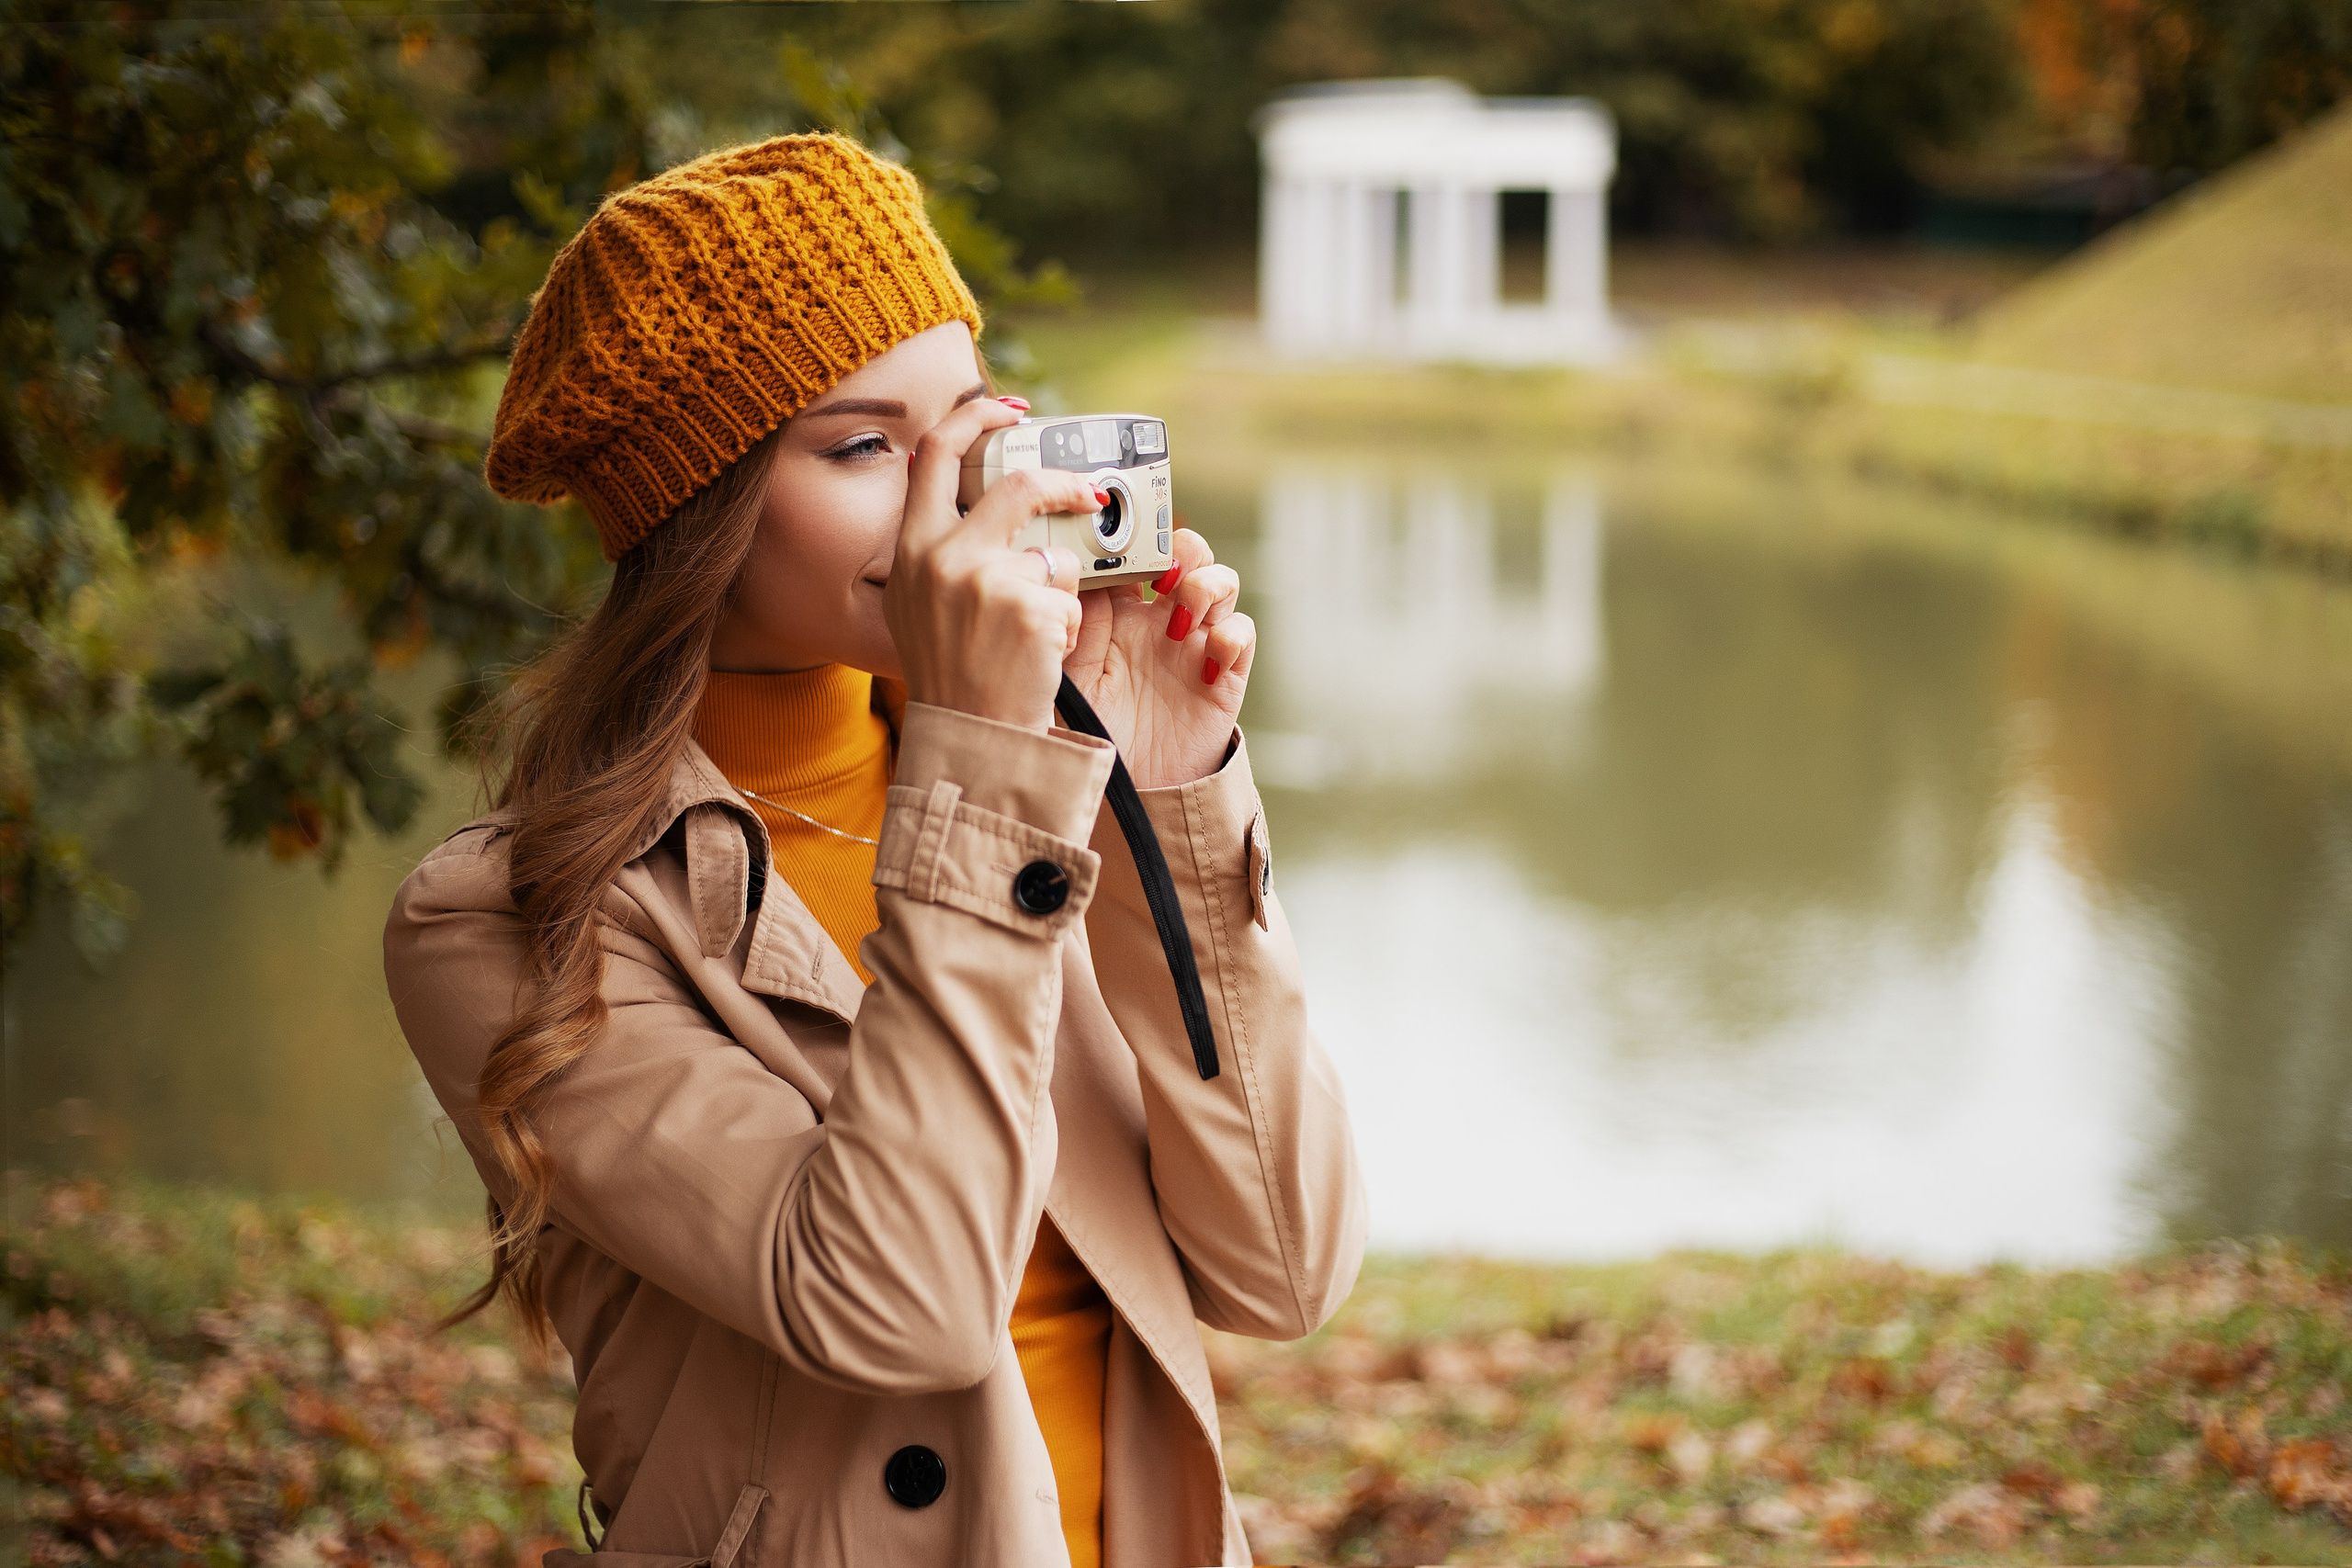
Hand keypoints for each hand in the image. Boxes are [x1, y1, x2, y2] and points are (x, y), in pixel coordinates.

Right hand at [884, 399, 1092, 730]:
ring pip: (1053, 556)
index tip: (1013, 412)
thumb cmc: (950, 675)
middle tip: (1092, 493)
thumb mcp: (918, 604)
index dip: (976, 417)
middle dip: (1064, 483)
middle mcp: (942, 555)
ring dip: (1059, 593)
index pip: (935, 452)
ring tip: (1034, 636)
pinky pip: (1070, 599)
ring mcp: (985, 579)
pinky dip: (1067, 629)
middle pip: (1018, 486)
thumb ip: (943, 551)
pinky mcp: (1027, 607)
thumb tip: (989, 502)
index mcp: (911, 548)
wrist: (966, 737)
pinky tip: (1038, 659)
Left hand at [1062, 529, 1252, 788]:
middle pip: (1188, 554)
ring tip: (1181, 620)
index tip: (1126, 544)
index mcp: (1121, 614)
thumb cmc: (1098, 735)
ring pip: (1222, 580)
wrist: (1135, 792)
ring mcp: (1197, 643)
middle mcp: (1162, 620)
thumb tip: (1083, 574)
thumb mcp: (1074, 679)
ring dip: (1207, 586)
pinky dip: (1229, 637)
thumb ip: (1079, 628)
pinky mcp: (1226, 671)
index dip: (1138, 540)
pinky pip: (1241, 632)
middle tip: (1163, 574)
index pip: (1137, 555)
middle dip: (1182, 550)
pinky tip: (1204, 665)